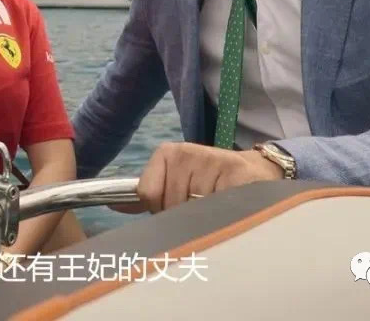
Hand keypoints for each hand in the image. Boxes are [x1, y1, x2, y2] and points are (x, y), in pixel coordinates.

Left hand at [112, 142, 283, 214]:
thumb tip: (113, 205)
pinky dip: (222, 215)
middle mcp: (185, 152)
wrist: (255, 173)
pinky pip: (216, 209)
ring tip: (217, 203)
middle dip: (183, 216)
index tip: (178, 203)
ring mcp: (210, 159)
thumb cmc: (210, 182)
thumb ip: (147, 195)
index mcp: (166, 154)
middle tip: (202, 204)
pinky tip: (231, 204)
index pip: (147, 194)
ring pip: (192, 210)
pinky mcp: (235, 171)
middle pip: (169, 205)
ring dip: (204, 216)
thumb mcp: (175, 183)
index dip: (162, 209)